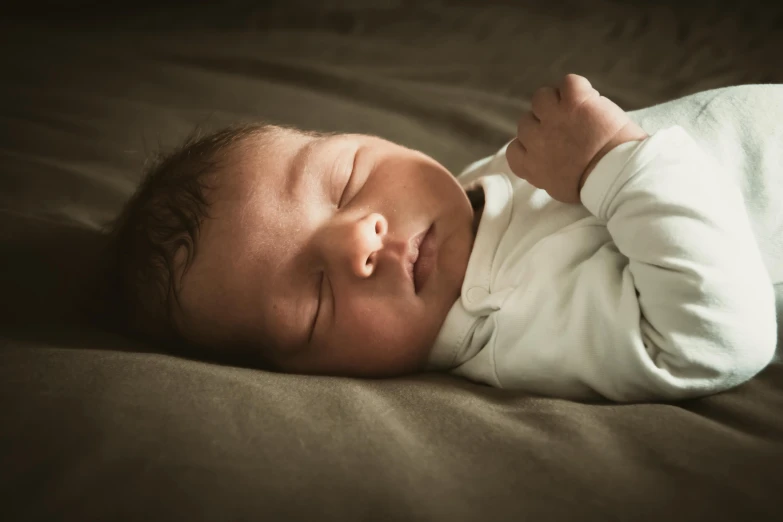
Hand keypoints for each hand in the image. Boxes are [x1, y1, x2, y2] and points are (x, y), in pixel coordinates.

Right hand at [505, 74, 647, 203]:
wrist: (616, 175)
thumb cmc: (594, 188)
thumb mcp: (558, 188)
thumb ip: (545, 171)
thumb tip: (548, 161)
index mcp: (531, 164)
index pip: (514, 148)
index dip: (529, 143)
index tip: (545, 146)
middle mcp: (536, 139)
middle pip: (526, 120)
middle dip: (544, 123)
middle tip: (567, 128)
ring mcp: (554, 117)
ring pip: (541, 96)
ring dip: (556, 100)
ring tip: (575, 109)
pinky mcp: (574, 101)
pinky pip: (568, 82)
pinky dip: (578, 88)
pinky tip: (589, 99)